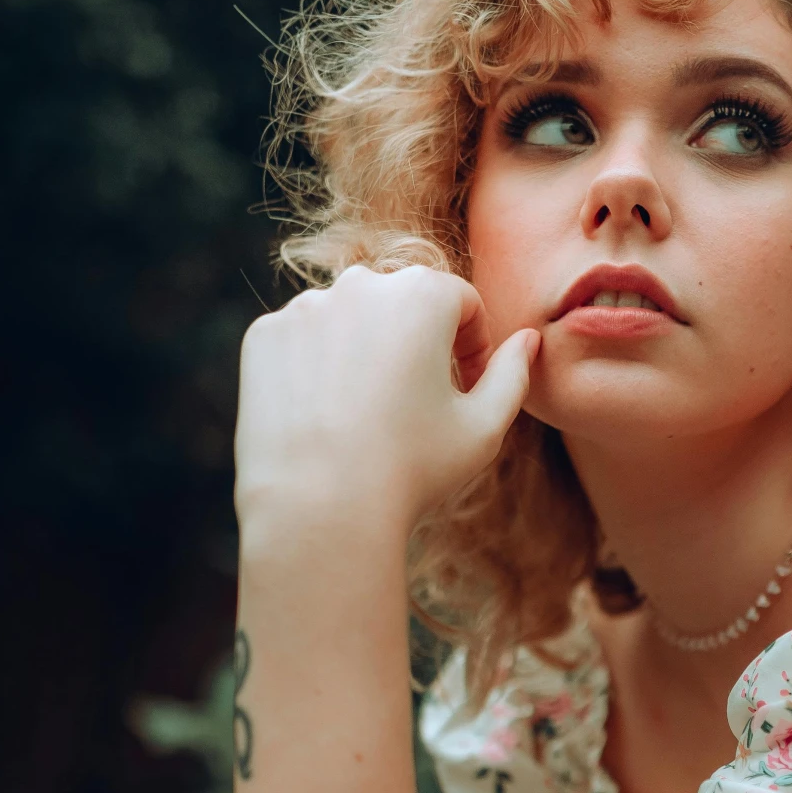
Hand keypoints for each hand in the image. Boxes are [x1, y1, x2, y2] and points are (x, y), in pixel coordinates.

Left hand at [235, 264, 537, 534]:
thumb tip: (527, 341)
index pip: (461, 302)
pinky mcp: (264, 336)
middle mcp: (361, 284)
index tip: (465, 391)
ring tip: (365, 418)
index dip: (473, 346)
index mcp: (423, 294)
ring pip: (348, 320)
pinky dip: (315, 369)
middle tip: (415, 407)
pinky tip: (324, 420)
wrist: (320, 508)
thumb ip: (513, 375)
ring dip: (363, 352)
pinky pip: (301, 342)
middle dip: (415, 343)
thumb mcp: (485, 429)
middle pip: (401, 304)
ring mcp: (305, 308)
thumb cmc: (413, 470)